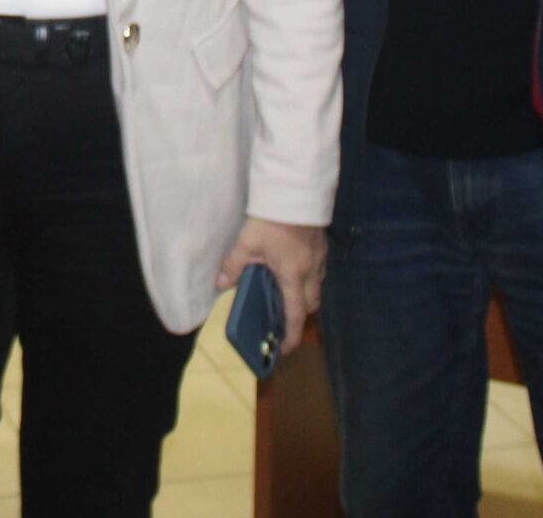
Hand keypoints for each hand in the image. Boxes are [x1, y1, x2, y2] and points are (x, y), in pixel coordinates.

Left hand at [216, 217, 325, 354]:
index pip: (295, 314)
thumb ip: (234, 265)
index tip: (285, 349)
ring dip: (304, 297)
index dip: (291, 335)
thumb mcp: (247, 243)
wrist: (295, 193)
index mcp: (293, 275)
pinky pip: (318, 272)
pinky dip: (307, 279)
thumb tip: (221, 284)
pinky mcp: (321, 247)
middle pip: (310, 304)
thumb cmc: (272, 220)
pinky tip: (293, 271)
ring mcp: (319, 259)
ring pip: (316, 288)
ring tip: (286, 296)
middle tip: (283, 319)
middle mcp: (311, 271)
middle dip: (298, 316)